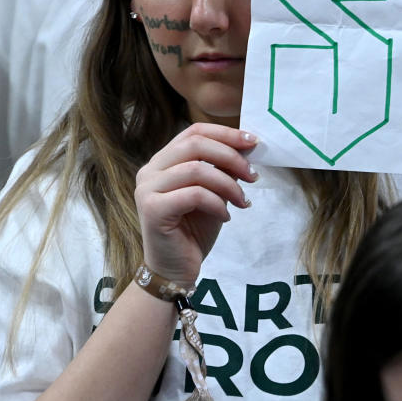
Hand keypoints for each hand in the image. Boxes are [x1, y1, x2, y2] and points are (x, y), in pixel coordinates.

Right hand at [134, 123, 257, 286]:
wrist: (176, 269)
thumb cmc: (194, 229)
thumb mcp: (215, 192)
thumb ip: (224, 168)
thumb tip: (248, 145)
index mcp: (163, 161)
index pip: (194, 131)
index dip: (226, 133)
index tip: (254, 142)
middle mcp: (150, 170)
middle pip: (195, 144)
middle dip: (231, 157)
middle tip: (253, 175)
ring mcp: (147, 189)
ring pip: (196, 169)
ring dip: (228, 184)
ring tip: (242, 201)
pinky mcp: (152, 209)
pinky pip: (194, 194)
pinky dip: (217, 203)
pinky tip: (225, 216)